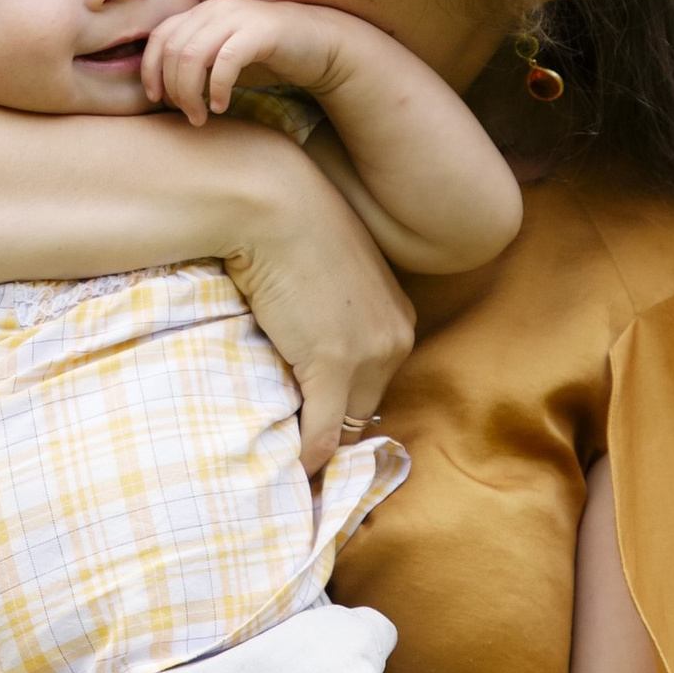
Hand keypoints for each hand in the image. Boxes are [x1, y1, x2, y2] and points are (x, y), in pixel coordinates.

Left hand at [142, 0, 345, 125]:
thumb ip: (193, 63)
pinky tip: (222, 106)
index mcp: (202, 13)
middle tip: (187, 115)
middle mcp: (215, 9)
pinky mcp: (261, 32)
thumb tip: (161, 91)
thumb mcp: (221, 57)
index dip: (150, 70)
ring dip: (190, 93)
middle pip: (173, 50)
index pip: (160, 37)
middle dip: (173, 89)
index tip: (157, 99)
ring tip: (200, 117)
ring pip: (193, 55)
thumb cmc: (265, 56)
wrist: (319, 45)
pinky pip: (226, 60)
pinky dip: (217, 87)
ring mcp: (238, 17)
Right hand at [217, 137, 414, 471]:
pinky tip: (292, 468)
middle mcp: (394, 339)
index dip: (346, 406)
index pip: (378, 382)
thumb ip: (335, 314)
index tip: (320, 425)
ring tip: (294, 468)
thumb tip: (312, 342)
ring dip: (321, 445)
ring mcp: (367, 354)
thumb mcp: (331, 272)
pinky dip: (309, 455)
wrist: (275, 204)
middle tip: (305, 453)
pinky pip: (323, 430)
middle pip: (366, 408)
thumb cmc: (293, 226)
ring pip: (346, 424)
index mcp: (397, 318)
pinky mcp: (332, 364)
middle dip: (337, 431)